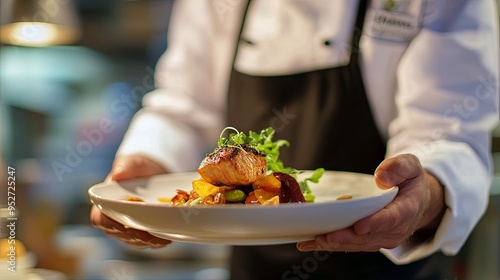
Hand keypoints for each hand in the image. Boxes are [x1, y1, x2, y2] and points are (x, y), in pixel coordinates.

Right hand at [90, 155, 171, 247]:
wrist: (153, 174)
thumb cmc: (138, 168)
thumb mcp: (134, 163)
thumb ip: (125, 166)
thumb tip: (116, 174)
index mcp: (104, 201)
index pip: (100, 219)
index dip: (111, 225)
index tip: (126, 226)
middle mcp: (112, 216)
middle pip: (118, 234)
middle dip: (134, 237)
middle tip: (151, 236)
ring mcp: (126, 226)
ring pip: (132, 241)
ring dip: (146, 242)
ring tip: (161, 238)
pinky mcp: (140, 231)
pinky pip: (144, 242)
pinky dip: (154, 242)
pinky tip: (166, 238)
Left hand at [297, 153, 445, 251]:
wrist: (415, 199)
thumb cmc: (409, 180)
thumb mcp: (410, 165)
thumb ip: (398, 167)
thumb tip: (381, 176)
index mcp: (406, 209)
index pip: (391, 218)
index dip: (374, 223)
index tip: (359, 226)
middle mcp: (395, 229)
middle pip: (368, 236)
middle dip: (346, 237)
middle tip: (325, 237)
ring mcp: (382, 238)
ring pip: (357, 243)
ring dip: (335, 243)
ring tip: (313, 241)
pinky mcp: (371, 241)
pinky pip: (351, 244)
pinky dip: (332, 244)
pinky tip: (312, 244)